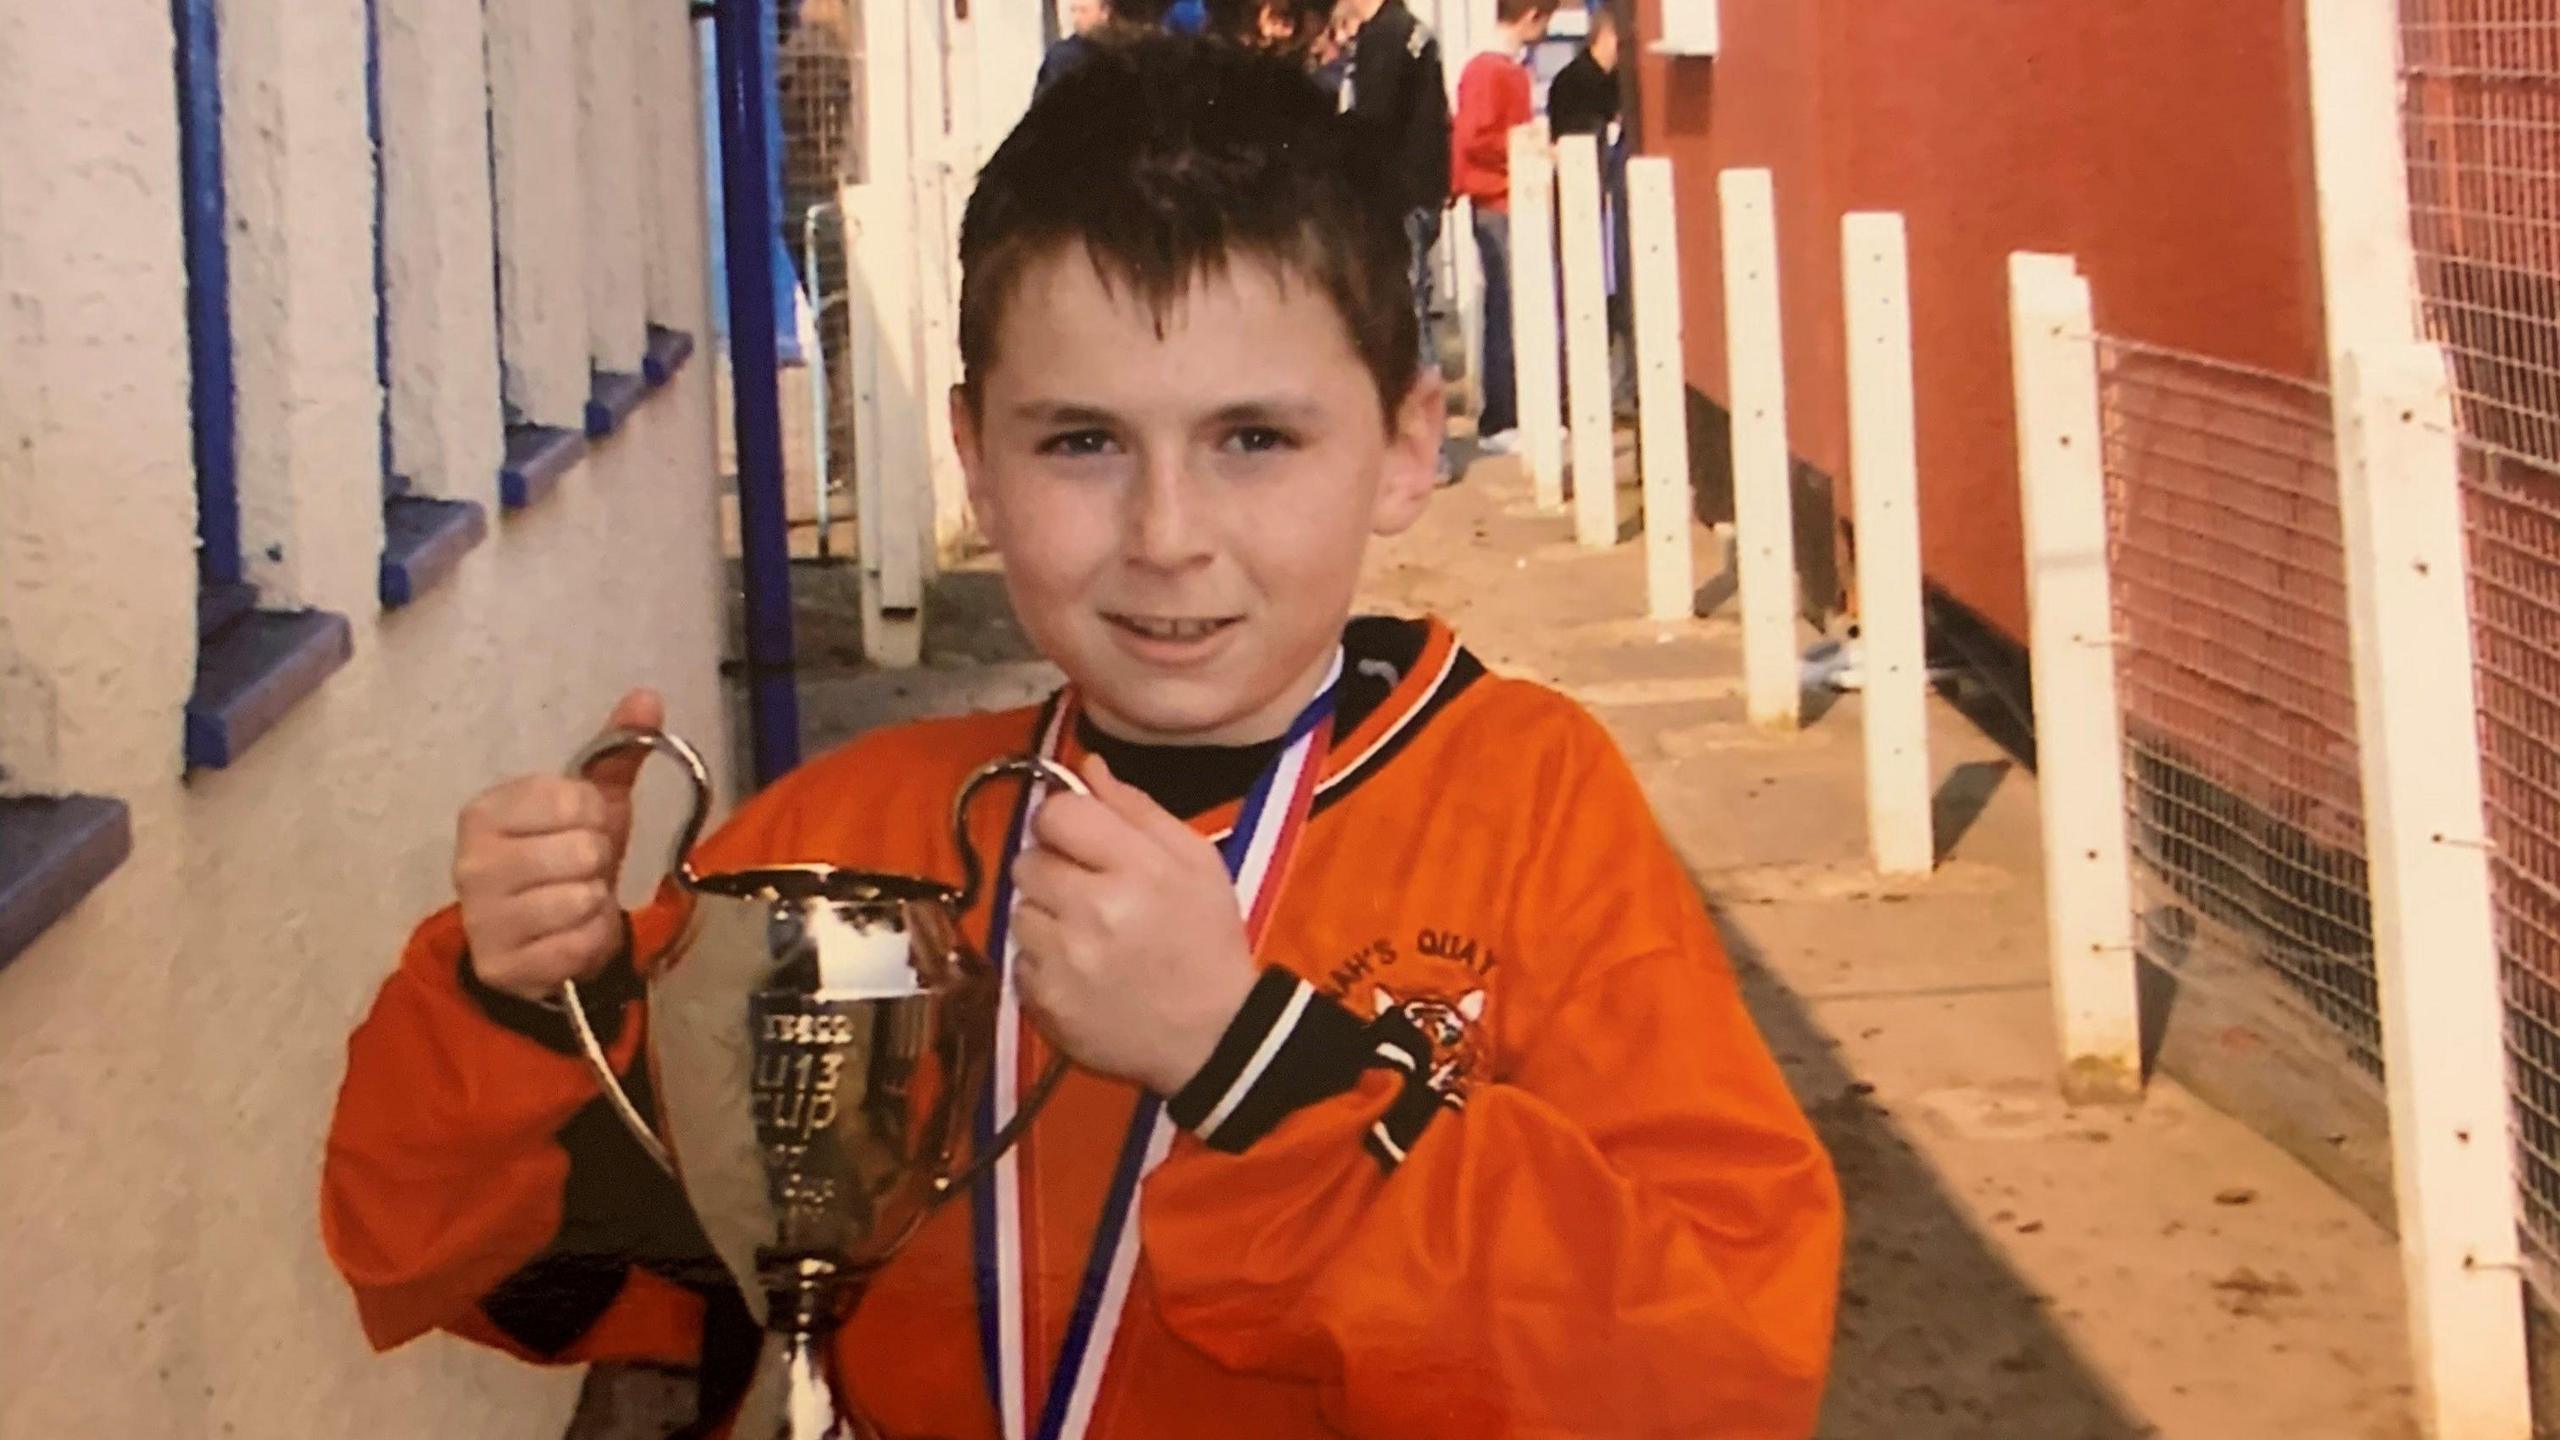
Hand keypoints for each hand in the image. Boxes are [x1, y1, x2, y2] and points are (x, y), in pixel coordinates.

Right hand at [454, 689, 663, 1001]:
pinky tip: (568, 938)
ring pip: (582, 899)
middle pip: (583, 850)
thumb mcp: (589, 805)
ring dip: (594, 906)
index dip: (595, 816)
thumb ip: (616, 750)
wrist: (537, 940)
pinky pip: (579, 945)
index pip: (575, 800)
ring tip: (573, 905)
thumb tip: (648, 696)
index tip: (581, 828)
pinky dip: (588, 943)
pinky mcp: (501, 965)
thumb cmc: (562, 859)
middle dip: (596, 864)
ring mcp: (481, 917)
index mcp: (485, 811)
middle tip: (576, 872)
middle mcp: (470, 862)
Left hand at [1009, 754, 1259, 1095]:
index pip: (1057, 814)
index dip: (1064, 822)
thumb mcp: (1198, 862)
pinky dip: (1043, 963)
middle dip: (1052, 869)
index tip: (1081, 840)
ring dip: (1046, 917)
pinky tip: (1079, 970)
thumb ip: (1138, 809)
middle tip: (1086, 891)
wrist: (1213, 1036)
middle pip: (1027, 860)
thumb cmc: (1207, 941)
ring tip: (1085, 935)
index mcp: (1136, 868)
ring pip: (1019, 910)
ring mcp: (1063, 960)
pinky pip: (1019, 961)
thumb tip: (1087, 766)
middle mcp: (1093, 910)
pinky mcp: (1045, 1001)